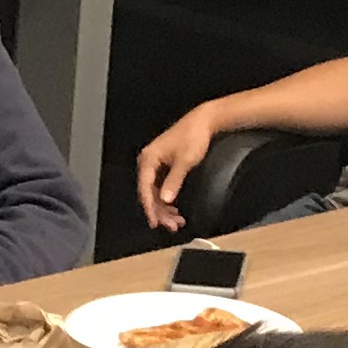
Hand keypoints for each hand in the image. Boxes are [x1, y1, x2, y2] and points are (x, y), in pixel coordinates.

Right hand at [133, 104, 228, 231]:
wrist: (203, 123)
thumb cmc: (192, 136)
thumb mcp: (184, 161)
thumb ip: (174, 181)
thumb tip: (166, 199)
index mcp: (149, 159)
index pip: (145, 189)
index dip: (150, 208)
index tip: (155, 221)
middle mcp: (149, 162)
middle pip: (150, 194)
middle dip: (161, 212)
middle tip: (171, 225)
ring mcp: (156, 164)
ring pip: (156, 193)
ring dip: (165, 208)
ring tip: (176, 220)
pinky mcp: (164, 166)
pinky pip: (161, 188)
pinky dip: (168, 199)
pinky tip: (175, 209)